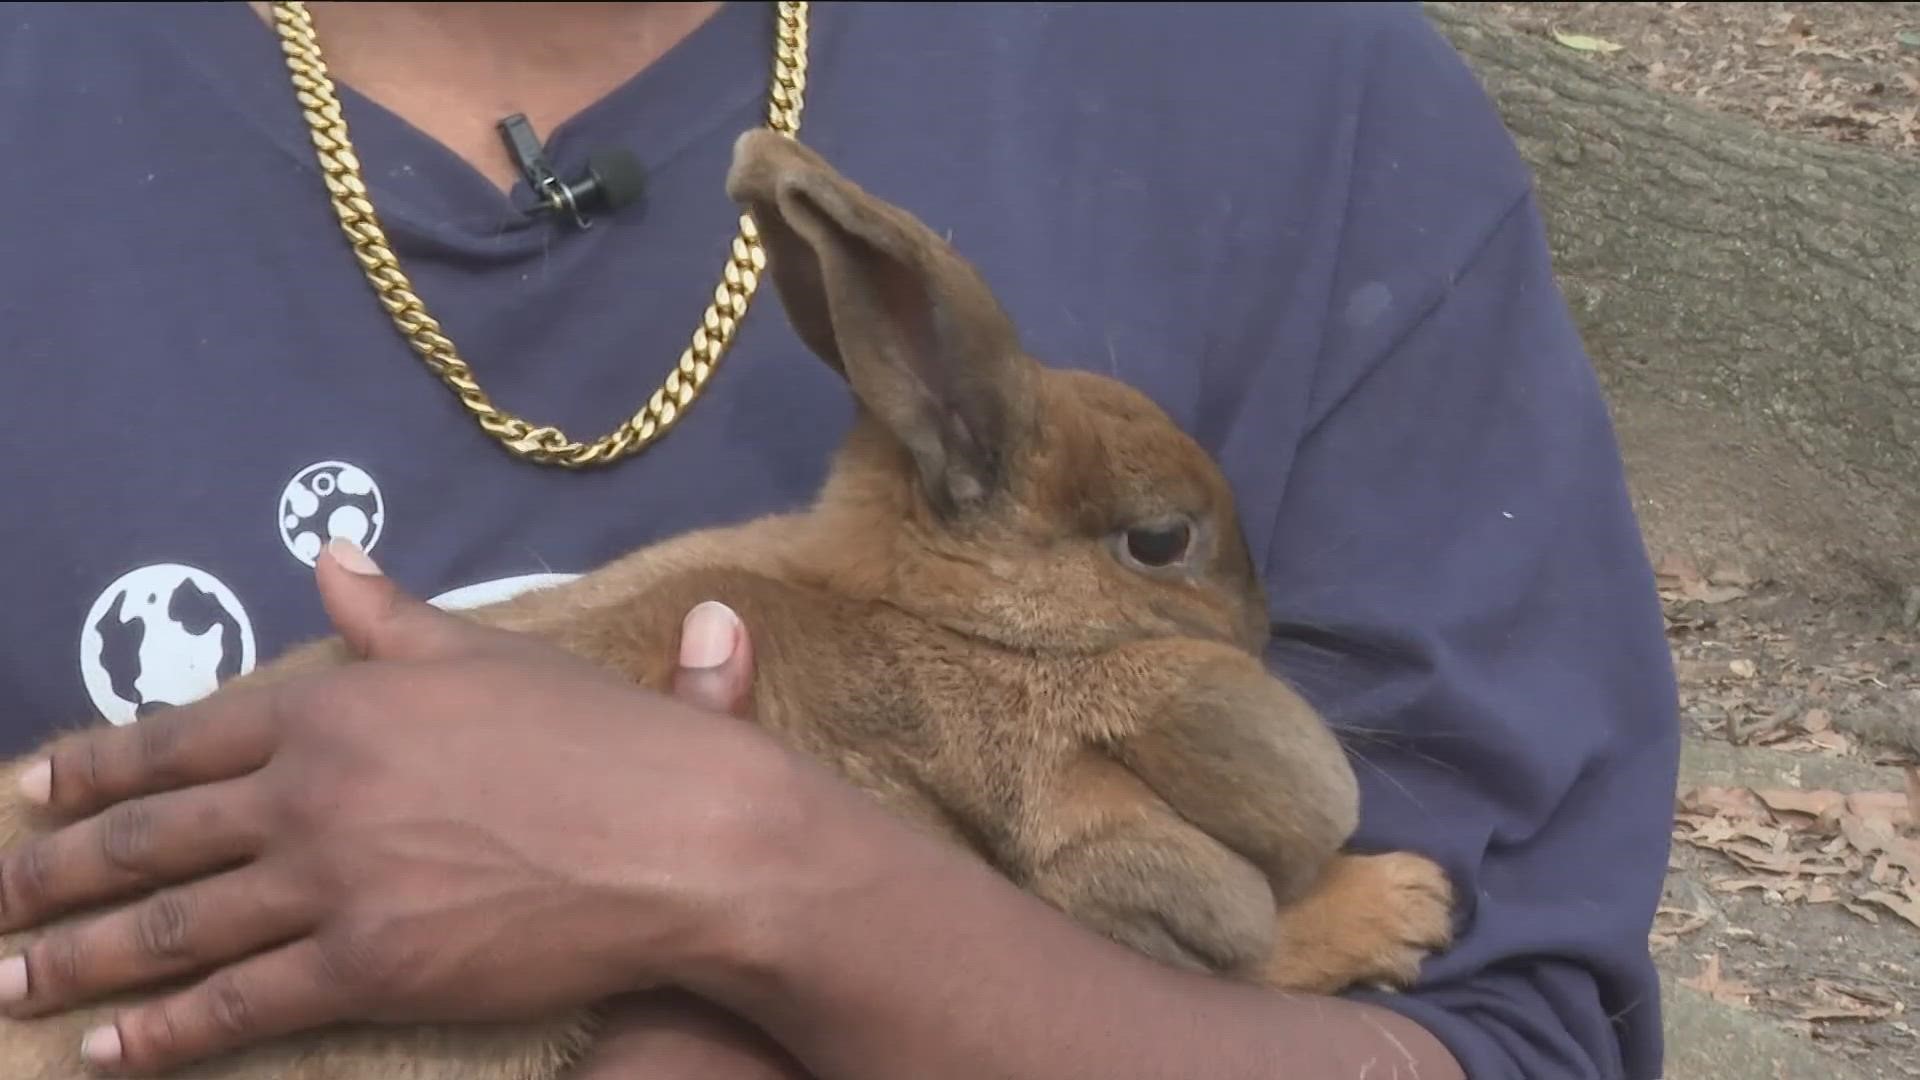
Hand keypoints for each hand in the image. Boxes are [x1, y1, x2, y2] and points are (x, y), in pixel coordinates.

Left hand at [0, 539, 807, 1075]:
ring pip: (174, 924)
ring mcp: (332, 880)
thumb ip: (397, 615)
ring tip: (14, 979)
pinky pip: (238, 1004)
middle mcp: (314, 788)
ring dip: (80, 957)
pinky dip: (161, 1034)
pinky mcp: (366, 967)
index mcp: (342, 701)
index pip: (187, 735)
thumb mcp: (497, 654)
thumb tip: (331, 553)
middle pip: (153, 834)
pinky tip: (108, 1052)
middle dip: (58, 869)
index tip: (36, 784)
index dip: (100, 762)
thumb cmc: (606, 738)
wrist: (684, 835)